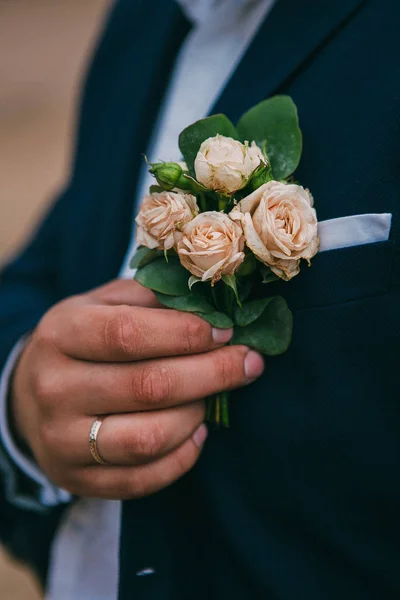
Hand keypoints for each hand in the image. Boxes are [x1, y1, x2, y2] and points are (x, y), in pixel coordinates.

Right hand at [11, 280, 263, 498]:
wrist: (32, 395)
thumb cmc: (83, 342)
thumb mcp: (104, 305)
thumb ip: (153, 299)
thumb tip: (215, 304)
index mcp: (62, 334)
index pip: (129, 334)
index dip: (187, 334)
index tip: (227, 332)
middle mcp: (55, 389)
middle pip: (148, 387)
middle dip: (212, 373)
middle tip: (249, 363)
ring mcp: (62, 440)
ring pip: (148, 438)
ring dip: (197, 416)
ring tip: (213, 397)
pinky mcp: (77, 478)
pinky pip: (143, 479)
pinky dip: (183, 457)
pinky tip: (197, 431)